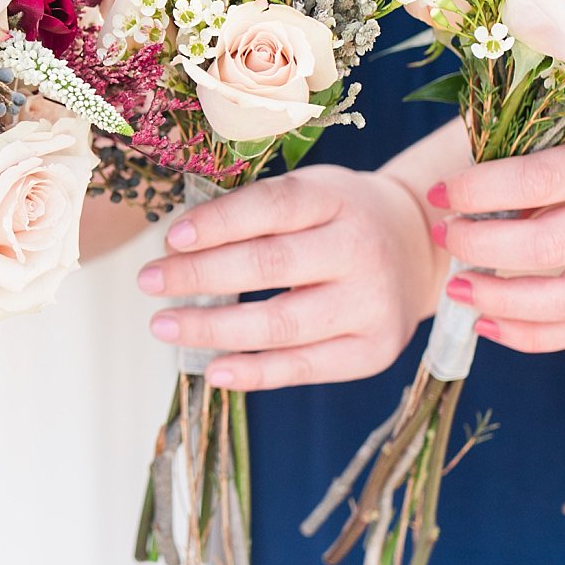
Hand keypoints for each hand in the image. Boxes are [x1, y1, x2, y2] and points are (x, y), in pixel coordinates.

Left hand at [138, 166, 436, 389]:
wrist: (417, 248)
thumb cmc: (340, 217)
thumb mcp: (311, 191)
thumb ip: (256, 211)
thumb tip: (177, 243)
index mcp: (337, 198)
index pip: (272, 208)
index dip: (219, 223)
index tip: (170, 238)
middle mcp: (360, 250)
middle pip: (270, 266)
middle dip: (199, 276)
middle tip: (148, 281)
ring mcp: (371, 304)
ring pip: (282, 323)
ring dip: (213, 328)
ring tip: (164, 325)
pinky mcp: (374, 350)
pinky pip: (305, 367)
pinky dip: (255, 373)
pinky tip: (213, 370)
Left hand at [432, 136, 564, 351]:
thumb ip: (533, 146)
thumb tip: (460, 183)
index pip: (537, 181)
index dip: (478, 191)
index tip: (440, 194)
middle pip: (548, 247)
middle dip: (479, 247)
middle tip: (443, 236)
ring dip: (500, 302)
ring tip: (456, 290)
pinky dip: (530, 335)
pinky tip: (487, 324)